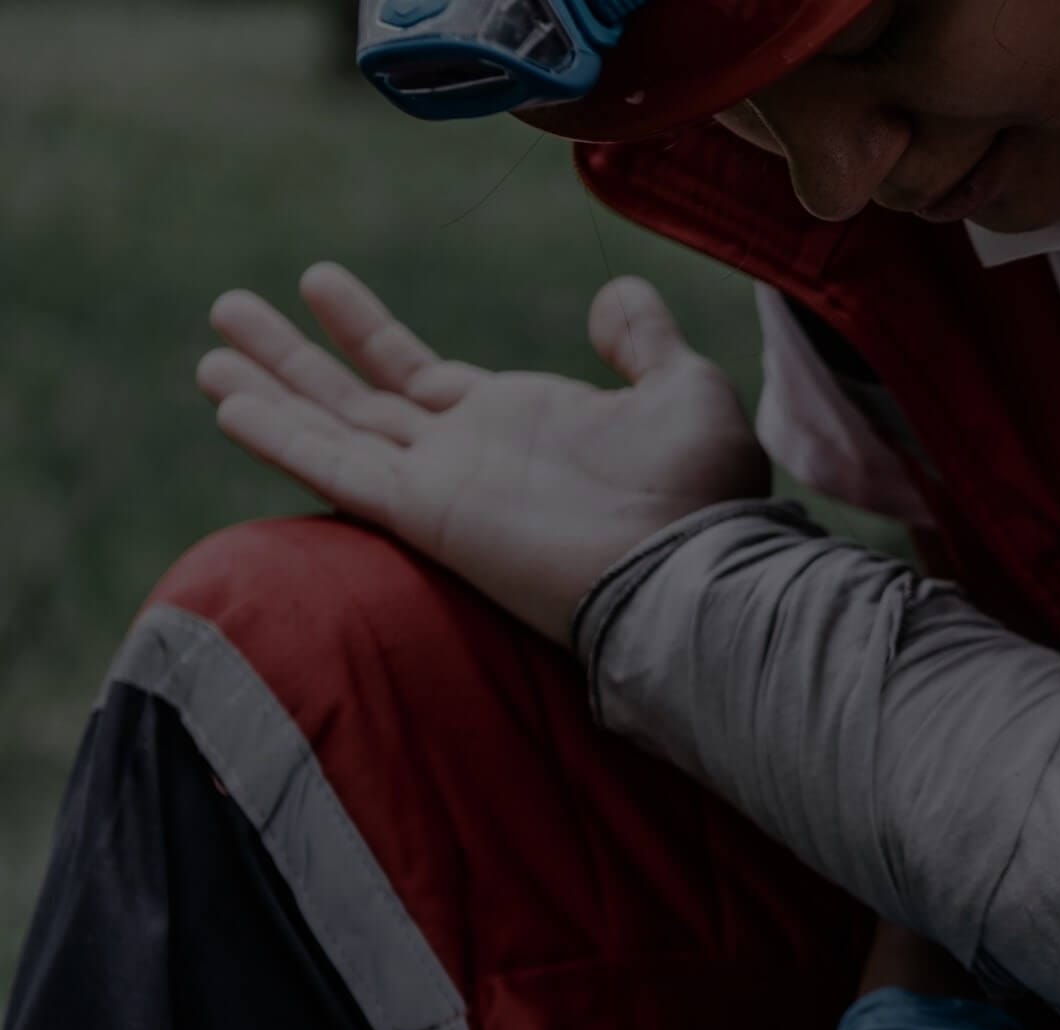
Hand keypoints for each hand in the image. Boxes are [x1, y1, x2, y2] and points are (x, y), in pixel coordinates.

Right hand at [196, 263, 768, 642]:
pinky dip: (282, 438)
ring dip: (271, 386)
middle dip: (294, 355)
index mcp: (519, 422)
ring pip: (334, 427)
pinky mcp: (427, 514)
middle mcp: (468, 453)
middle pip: (358, 398)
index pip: (420, 374)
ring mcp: (443, 485)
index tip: (318, 284)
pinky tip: (230, 404)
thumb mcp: (683, 389)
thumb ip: (642, 339)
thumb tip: (610, 298)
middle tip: (230, 310)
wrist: (691, 569)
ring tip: (211, 350)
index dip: (367, 330)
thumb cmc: (701, 494)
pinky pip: (339, 470)